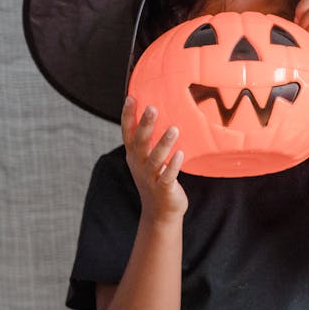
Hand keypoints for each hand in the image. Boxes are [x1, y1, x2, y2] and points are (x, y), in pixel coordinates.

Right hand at [120, 97, 186, 221]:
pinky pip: (167, 176)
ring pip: (154, 159)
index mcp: (134, 155)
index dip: (128, 116)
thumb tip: (156, 115)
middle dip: (145, 125)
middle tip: (153, 107)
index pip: (128, 133)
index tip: (131, 98)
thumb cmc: (156, 179)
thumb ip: (150, 141)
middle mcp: (138, 165)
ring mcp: (149, 178)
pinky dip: (173, 166)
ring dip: (163, 144)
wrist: (160, 212)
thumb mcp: (148, 159)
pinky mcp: (163, 189)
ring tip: (174, 128)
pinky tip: (180, 154)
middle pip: (140, 143)